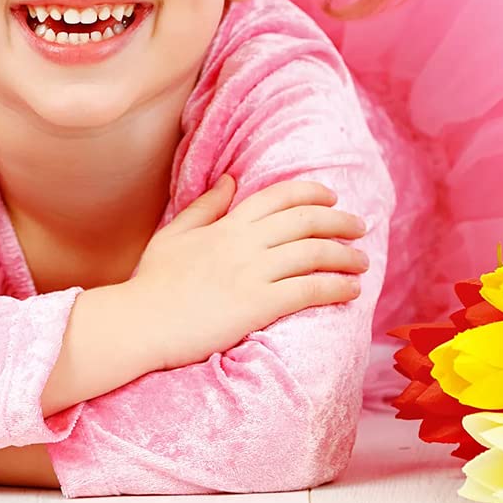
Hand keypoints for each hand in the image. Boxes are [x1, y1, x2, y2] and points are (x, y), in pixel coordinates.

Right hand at [128, 174, 370, 371]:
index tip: (332, 198)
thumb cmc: (152, 283)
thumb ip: (205, 206)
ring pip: (313, 253)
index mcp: (225, 224)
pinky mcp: (257, 305)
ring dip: (345, 255)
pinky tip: (351, 290)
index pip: (277, 197)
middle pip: (304, 221)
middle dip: (339, 222)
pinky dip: (335, 286)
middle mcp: (243, 242)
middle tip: (359, 227)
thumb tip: (230, 179)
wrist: (139, 322)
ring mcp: (252, 273)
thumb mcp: (174, 234)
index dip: (310, 193)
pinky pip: (308, 290)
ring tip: (362, 261)